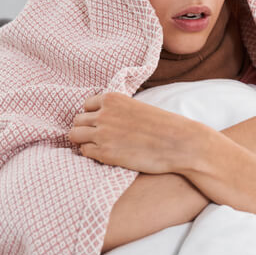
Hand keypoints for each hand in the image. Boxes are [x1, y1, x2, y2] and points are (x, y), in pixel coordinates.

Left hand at [68, 92, 210, 173]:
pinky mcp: (105, 153)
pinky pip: (84, 152)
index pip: (86, 106)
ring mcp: (102, 134)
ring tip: (101, 148)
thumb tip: (102, 117)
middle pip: (77, 121)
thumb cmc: (164, 127)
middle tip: (102, 139)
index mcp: (112, 99)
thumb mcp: (137, 107)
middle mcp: (103, 114)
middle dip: (86, 130)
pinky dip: (91, 154)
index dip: (93, 117)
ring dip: (85, 142)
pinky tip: (107, 156)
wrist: (180, 144)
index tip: (104, 125)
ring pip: (75, 136)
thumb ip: (118, 109)